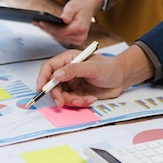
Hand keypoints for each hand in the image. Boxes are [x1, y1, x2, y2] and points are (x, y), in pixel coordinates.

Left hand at [35, 0, 100, 45]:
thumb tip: (64, 19)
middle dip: (47, 29)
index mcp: (80, 29)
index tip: (41, 22)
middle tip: (36, 22)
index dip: (50, 27)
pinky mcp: (73, 40)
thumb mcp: (73, 6)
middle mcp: (79, 37)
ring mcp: (77, 40)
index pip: (62, 31)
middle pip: (59, 35)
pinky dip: (52, 31)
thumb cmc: (81, 7)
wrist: (88, 8)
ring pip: (58, 37)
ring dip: (48, 30)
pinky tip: (45, 26)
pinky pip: (60, 37)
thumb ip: (68, 13)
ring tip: (38, 24)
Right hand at [36, 44, 153, 106]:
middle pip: (53, 85)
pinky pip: (72, 101)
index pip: (49, 68)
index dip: (43, 78)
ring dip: (71, 101)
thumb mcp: (92, 67)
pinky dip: (80, 103)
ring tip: (84, 100)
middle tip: (61, 103)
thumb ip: (73, 70)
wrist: (121, 78)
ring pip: (62, 96)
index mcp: (68, 60)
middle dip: (56, 95)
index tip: (41, 88)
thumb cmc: (109, 67)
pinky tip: (90, 99)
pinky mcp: (78, 93)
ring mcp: (72, 83)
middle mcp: (68, 72)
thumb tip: (56, 75)